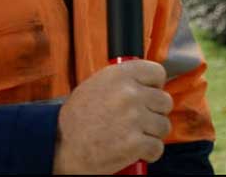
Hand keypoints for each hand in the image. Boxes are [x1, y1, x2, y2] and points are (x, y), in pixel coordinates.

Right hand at [52, 60, 172, 174]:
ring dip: (152, 133)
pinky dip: (149, 152)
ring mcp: (134, 118)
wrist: (61, 147)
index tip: (149, 94)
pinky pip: (158, 147)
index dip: (155, 86)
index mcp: (120, 74)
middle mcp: (129, 93)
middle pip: (164, 101)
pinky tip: (136, 150)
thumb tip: (144, 84)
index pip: (157, 72)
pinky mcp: (135, 143)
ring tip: (135, 136)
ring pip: (164, 125)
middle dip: (155, 112)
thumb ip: (121, 81)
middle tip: (140, 120)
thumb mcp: (95, 85)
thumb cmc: (76, 119)